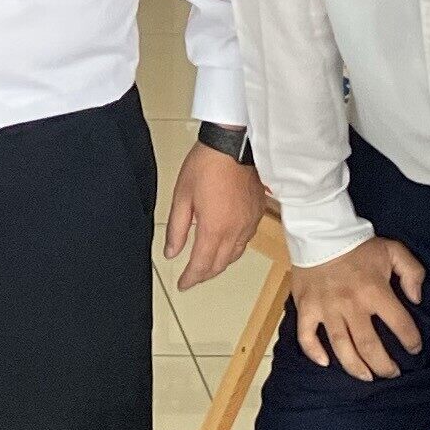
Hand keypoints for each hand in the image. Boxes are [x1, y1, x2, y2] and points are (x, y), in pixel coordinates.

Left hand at [167, 145, 265, 289]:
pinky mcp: (258, 213)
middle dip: (205, 274)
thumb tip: (171, 252)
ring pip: (235, 254)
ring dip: (220, 263)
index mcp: (214, 229)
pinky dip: (234, 248)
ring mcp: (250, 223)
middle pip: (220, 264)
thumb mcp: (181, 197)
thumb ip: (177, 230)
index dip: (190, 278)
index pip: (202, 265)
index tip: (183, 284)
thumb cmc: (206, 165)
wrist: (233, 144)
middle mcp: (235, 230)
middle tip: (192, 277)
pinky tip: (226, 243)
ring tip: (207, 264)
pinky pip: (246, 240)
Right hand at [289, 238, 425, 379]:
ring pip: (341, 348)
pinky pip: (307, 336)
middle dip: (384, 366)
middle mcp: (351, 305)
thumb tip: (416, 299)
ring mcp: (327, 309)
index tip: (414, 349)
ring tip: (367, 377)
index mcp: (375, 292)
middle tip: (391, 374)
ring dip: (356, 367)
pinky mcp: (307, 308)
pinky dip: (314, 353)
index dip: (411, 341)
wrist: (320, 232)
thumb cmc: (358, 245)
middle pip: (370, 346)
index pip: (400, 325)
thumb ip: (413, 272)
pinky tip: (325, 363)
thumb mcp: (394, 250)